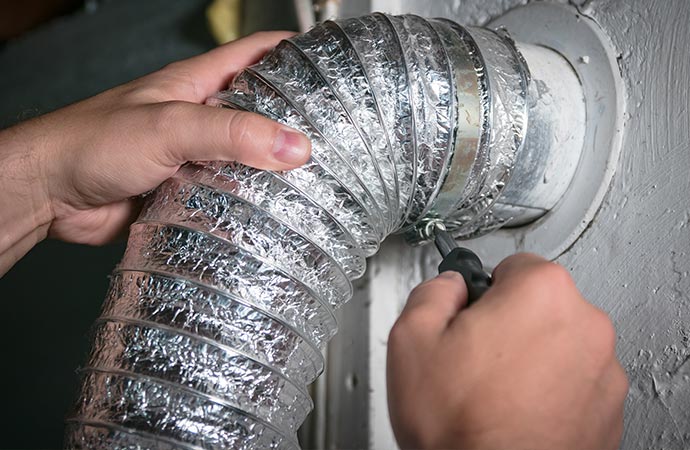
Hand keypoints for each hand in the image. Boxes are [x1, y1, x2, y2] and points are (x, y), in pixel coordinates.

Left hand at [0, 31, 309, 274]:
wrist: (50, 193)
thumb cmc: (91, 142)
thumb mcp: (169, 126)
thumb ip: (231, 134)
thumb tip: (292, 145)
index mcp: (197, 84)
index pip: (256, 54)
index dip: (295, 53)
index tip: (330, 66)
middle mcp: (199, 117)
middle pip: (259, 111)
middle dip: (293, 122)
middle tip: (331, 138)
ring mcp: (193, 155)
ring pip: (245, 158)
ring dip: (272, 170)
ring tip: (311, 181)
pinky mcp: (186, 190)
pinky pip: (227, 194)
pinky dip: (247, 203)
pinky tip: (268, 214)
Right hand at [387, 253, 627, 449]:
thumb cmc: (459, 424)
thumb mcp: (411, 337)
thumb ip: (433, 290)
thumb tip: (449, 286)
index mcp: (542, 292)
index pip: (513, 265)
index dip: (484, 291)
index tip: (473, 314)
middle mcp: (585, 325)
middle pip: (540, 304)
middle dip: (509, 323)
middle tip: (476, 358)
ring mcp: (603, 371)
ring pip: (558, 344)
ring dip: (532, 358)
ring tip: (495, 391)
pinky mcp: (609, 411)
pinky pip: (575, 382)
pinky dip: (551, 391)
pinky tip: (518, 412)